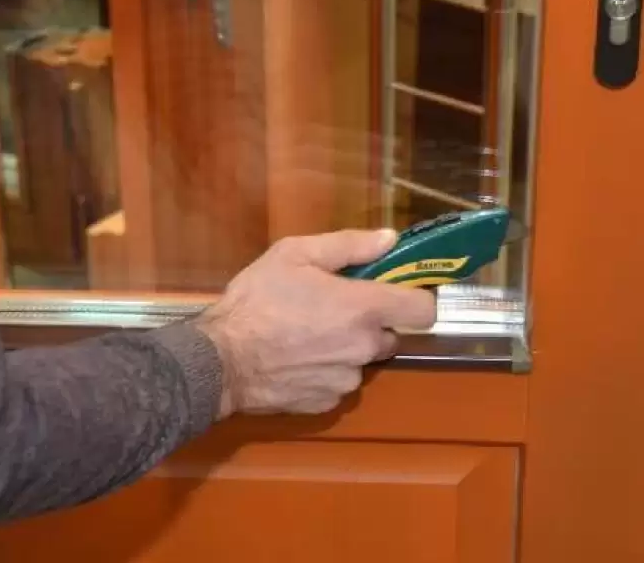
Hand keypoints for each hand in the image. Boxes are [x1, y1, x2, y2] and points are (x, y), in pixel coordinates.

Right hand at [196, 229, 436, 416]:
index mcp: (364, 309)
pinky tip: (297, 359)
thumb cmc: (256, 301)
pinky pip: (339, 383)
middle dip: (372, 324)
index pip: (425, 310)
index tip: (398, 292)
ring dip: (347, 349)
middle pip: (391, 336)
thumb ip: (350, 245)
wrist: (218, 361)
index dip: (416, 298)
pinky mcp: (327, 403)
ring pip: (362, 361)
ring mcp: (347, 380)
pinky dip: (326, 372)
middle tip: (336, 310)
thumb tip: (391, 239)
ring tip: (308, 336)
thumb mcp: (295, 254)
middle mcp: (365, 348)